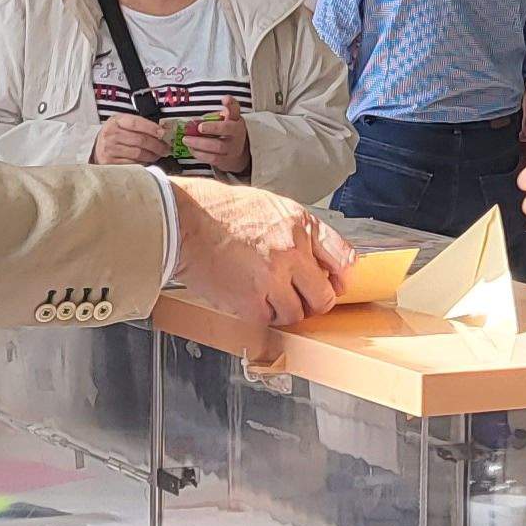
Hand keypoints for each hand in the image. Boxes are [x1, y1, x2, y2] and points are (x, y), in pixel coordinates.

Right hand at [92, 112, 173, 166]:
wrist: (96, 148)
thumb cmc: (114, 135)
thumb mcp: (122, 124)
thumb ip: (139, 125)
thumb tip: (162, 132)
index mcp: (116, 121)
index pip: (137, 123)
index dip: (152, 128)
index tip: (164, 133)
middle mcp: (111, 134)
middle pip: (140, 140)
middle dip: (157, 145)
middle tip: (166, 148)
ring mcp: (110, 149)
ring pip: (138, 153)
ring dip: (152, 155)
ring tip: (158, 155)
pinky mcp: (110, 162)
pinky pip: (133, 163)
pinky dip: (143, 163)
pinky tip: (148, 161)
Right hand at [167, 177, 354, 323]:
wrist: (182, 222)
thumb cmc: (217, 211)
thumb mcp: (269, 206)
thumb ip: (295, 231)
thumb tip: (314, 258)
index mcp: (300, 224)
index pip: (343, 258)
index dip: (339, 277)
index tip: (333, 283)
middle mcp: (292, 251)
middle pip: (324, 295)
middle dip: (314, 301)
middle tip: (300, 299)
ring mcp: (273, 278)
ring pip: (297, 313)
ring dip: (285, 310)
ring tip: (266, 297)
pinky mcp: (251, 302)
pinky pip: (269, 320)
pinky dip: (261, 314)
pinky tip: (248, 298)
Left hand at [178, 100, 249, 176]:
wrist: (237, 153)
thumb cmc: (226, 132)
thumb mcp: (224, 121)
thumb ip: (212, 117)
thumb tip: (192, 121)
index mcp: (235, 120)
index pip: (235, 109)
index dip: (230, 103)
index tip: (224, 99)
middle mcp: (236, 133)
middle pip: (226, 129)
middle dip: (212, 127)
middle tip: (199, 127)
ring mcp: (232, 148)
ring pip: (217, 146)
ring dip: (200, 143)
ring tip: (186, 140)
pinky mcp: (226, 160)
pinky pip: (212, 158)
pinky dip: (200, 154)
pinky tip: (192, 149)